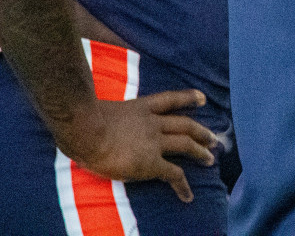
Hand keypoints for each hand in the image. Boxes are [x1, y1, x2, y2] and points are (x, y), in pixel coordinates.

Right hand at [57, 90, 217, 202]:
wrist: (85, 130)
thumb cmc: (82, 121)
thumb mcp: (99, 111)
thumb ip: (106, 117)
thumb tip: (94, 125)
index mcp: (140, 108)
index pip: (169, 99)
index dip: (188, 97)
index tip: (202, 98)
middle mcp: (152, 123)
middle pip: (184, 124)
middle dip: (200, 131)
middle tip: (213, 138)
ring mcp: (154, 142)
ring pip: (185, 144)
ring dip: (200, 152)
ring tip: (210, 159)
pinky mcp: (151, 162)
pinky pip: (173, 174)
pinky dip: (183, 185)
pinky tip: (188, 195)